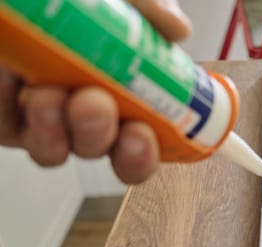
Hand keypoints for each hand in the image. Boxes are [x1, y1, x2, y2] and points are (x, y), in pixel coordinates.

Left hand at [0, 0, 191, 183]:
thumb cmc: (67, 1)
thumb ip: (150, 8)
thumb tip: (177, 28)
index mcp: (122, 86)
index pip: (142, 135)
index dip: (145, 148)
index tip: (142, 132)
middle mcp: (85, 103)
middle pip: (100, 146)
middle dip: (100, 134)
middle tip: (96, 104)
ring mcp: (44, 110)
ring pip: (55, 150)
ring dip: (56, 133)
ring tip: (49, 96)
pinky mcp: (5, 110)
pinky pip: (10, 127)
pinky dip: (12, 109)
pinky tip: (12, 79)